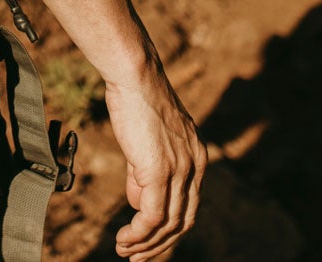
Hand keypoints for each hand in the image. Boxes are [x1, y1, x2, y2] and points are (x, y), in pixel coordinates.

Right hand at [103, 60, 205, 258]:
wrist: (135, 78)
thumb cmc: (136, 104)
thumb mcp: (146, 145)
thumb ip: (144, 176)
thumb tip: (138, 204)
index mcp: (197, 159)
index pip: (189, 207)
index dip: (169, 231)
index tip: (148, 244)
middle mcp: (196, 167)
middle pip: (183, 221)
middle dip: (160, 246)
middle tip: (136, 258)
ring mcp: (180, 170)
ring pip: (168, 223)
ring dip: (146, 244)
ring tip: (125, 252)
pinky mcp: (161, 171)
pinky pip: (153, 216)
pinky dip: (139, 234)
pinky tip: (124, 239)